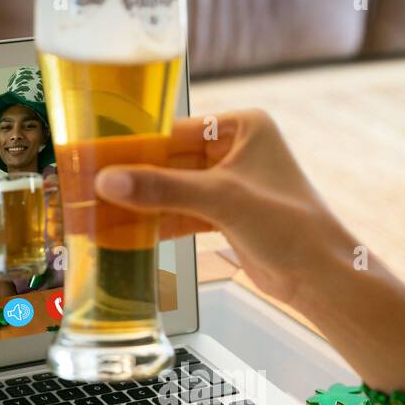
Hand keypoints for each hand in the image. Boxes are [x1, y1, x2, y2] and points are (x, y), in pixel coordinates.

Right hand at [94, 109, 339, 306]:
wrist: (320, 276)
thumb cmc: (291, 227)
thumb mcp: (223, 199)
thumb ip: (163, 189)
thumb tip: (109, 181)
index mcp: (242, 127)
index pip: (173, 132)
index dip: (132, 148)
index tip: (93, 156)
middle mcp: (234, 150)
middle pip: (168, 162)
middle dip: (129, 181)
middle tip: (84, 189)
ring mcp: (229, 185)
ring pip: (171, 191)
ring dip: (137, 205)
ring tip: (93, 215)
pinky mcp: (225, 216)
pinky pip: (180, 213)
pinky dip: (155, 223)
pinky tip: (123, 233)